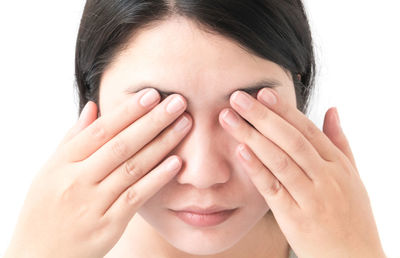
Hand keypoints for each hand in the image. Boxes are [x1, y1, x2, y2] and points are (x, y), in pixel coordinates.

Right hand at [4, 89, 191, 257]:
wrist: (39, 255)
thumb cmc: (46, 208)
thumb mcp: (50, 171)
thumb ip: (73, 139)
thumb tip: (93, 107)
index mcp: (63, 163)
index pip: (100, 130)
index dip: (128, 111)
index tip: (152, 94)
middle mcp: (77, 181)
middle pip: (121, 145)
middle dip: (152, 121)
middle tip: (178, 102)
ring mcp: (93, 204)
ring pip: (132, 168)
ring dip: (161, 144)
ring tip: (184, 124)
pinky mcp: (108, 225)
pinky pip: (136, 197)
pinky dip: (157, 178)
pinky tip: (176, 162)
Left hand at [218, 88, 385, 257]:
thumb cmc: (352, 217)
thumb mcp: (353, 177)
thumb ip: (340, 142)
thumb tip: (332, 109)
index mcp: (338, 165)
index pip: (307, 130)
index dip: (283, 110)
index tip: (262, 92)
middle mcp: (326, 178)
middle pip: (290, 140)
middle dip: (262, 116)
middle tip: (237, 97)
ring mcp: (311, 198)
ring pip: (280, 160)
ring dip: (252, 136)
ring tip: (229, 118)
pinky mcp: (295, 218)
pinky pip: (273, 189)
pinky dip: (257, 168)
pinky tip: (240, 151)